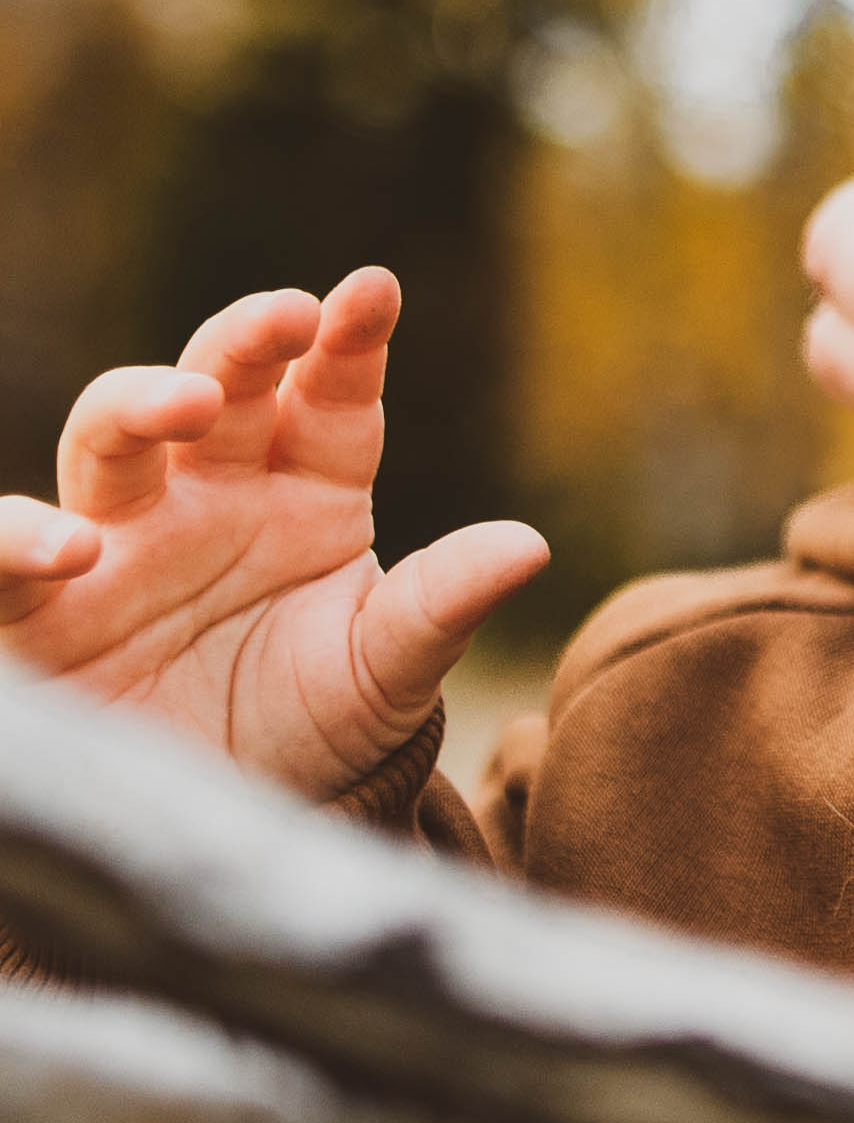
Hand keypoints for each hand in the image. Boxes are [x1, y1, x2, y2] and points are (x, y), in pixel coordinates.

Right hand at [0, 269, 547, 797]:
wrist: (230, 832)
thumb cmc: (316, 738)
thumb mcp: (386, 678)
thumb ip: (442, 606)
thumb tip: (531, 544)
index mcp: (307, 494)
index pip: (333, 397)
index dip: (351, 340)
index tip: (375, 291)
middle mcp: (209, 498)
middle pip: (217, 386)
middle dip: (246, 341)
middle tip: (287, 316)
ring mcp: (119, 543)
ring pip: (109, 437)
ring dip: (142, 402)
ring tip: (190, 405)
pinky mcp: (40, 610)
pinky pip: (4, 555)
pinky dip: (18, 537)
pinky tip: (69, 547)